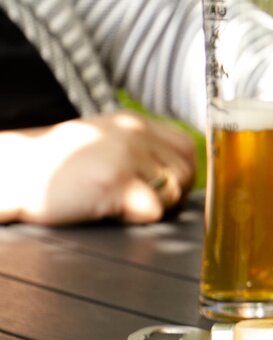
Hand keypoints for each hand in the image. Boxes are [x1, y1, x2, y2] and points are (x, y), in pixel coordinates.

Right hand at [0, 112, 196, 224]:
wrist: (11, 173)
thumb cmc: (56, 167)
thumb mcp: (103, 142)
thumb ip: (141, 149)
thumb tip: (180, 176)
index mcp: (134, 122)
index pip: (187, 147)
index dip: (182, 173)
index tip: (163, 189)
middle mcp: (135, 133)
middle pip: (185, 171)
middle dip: (171, 193)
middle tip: (140, 202)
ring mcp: (126, 155)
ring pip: (172, 191)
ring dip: (153, 206)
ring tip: (119, 203)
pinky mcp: (115, 181)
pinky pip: (154, 209)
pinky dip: (138, 217)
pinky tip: (110, 211)